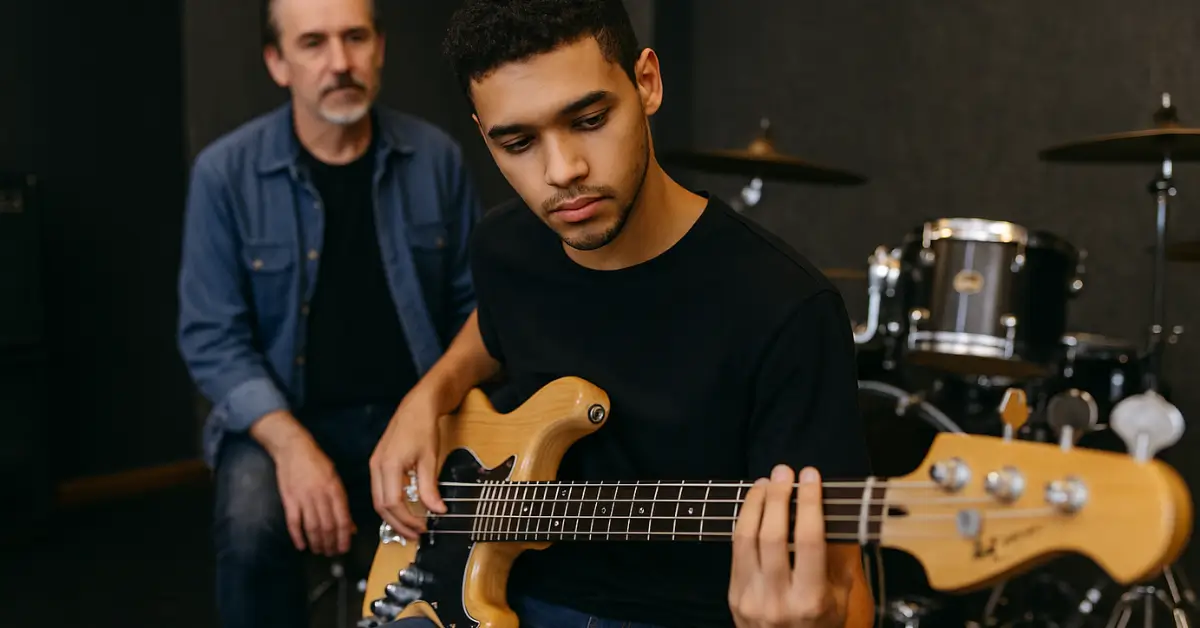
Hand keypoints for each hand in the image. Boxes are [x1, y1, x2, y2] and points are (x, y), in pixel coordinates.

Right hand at [274, 435, 355, 556]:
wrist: (293, 448)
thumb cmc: (316, 462)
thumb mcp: (334, 478)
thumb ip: (342, 502)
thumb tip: (350, 525)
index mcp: (334, 489)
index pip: (342, 519)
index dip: (344, 537)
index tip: (345, 547)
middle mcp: (320, 495)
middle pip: (327, 526)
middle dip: (331, 543)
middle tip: (332, 553)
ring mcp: (303, 498)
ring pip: (312, 527)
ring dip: (317, 542)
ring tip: (319, 551)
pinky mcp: (289, 499)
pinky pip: (293, 522)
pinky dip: (297, 536)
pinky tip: (301, 546)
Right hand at [370, 390, 446, 539]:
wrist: (417, 406)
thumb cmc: (424, 428)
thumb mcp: (430, 459)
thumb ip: (430, 488)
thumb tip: (437, 511)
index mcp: (388, 465)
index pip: (393, 503)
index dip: (408, 520)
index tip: (424, 528)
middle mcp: (376, 467)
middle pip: (381, 506)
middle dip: (398, 524)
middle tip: (417, 535)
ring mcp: (374, 465)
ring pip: (378, 500)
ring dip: (393, 517)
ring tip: (411, 528)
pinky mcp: (377, 463)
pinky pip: (379, 491)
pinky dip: (390, 505)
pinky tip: (404, 510)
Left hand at [729, 464, 840, 627]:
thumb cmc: (819, 626)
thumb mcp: (840, 601)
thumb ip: (838, 561)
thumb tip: (832, 511)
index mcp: (811, 601)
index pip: (810, 541)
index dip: (810, 503)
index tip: (812, 477)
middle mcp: (778, 600)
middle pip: (773, 535)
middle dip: (779, 496)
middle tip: (785, 471)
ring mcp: (751, 598)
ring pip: (747, 538)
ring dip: (757, 503)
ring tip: (768, 482)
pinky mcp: (734, 595)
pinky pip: (736, 549)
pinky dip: (745, 520)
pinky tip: (754, 505)